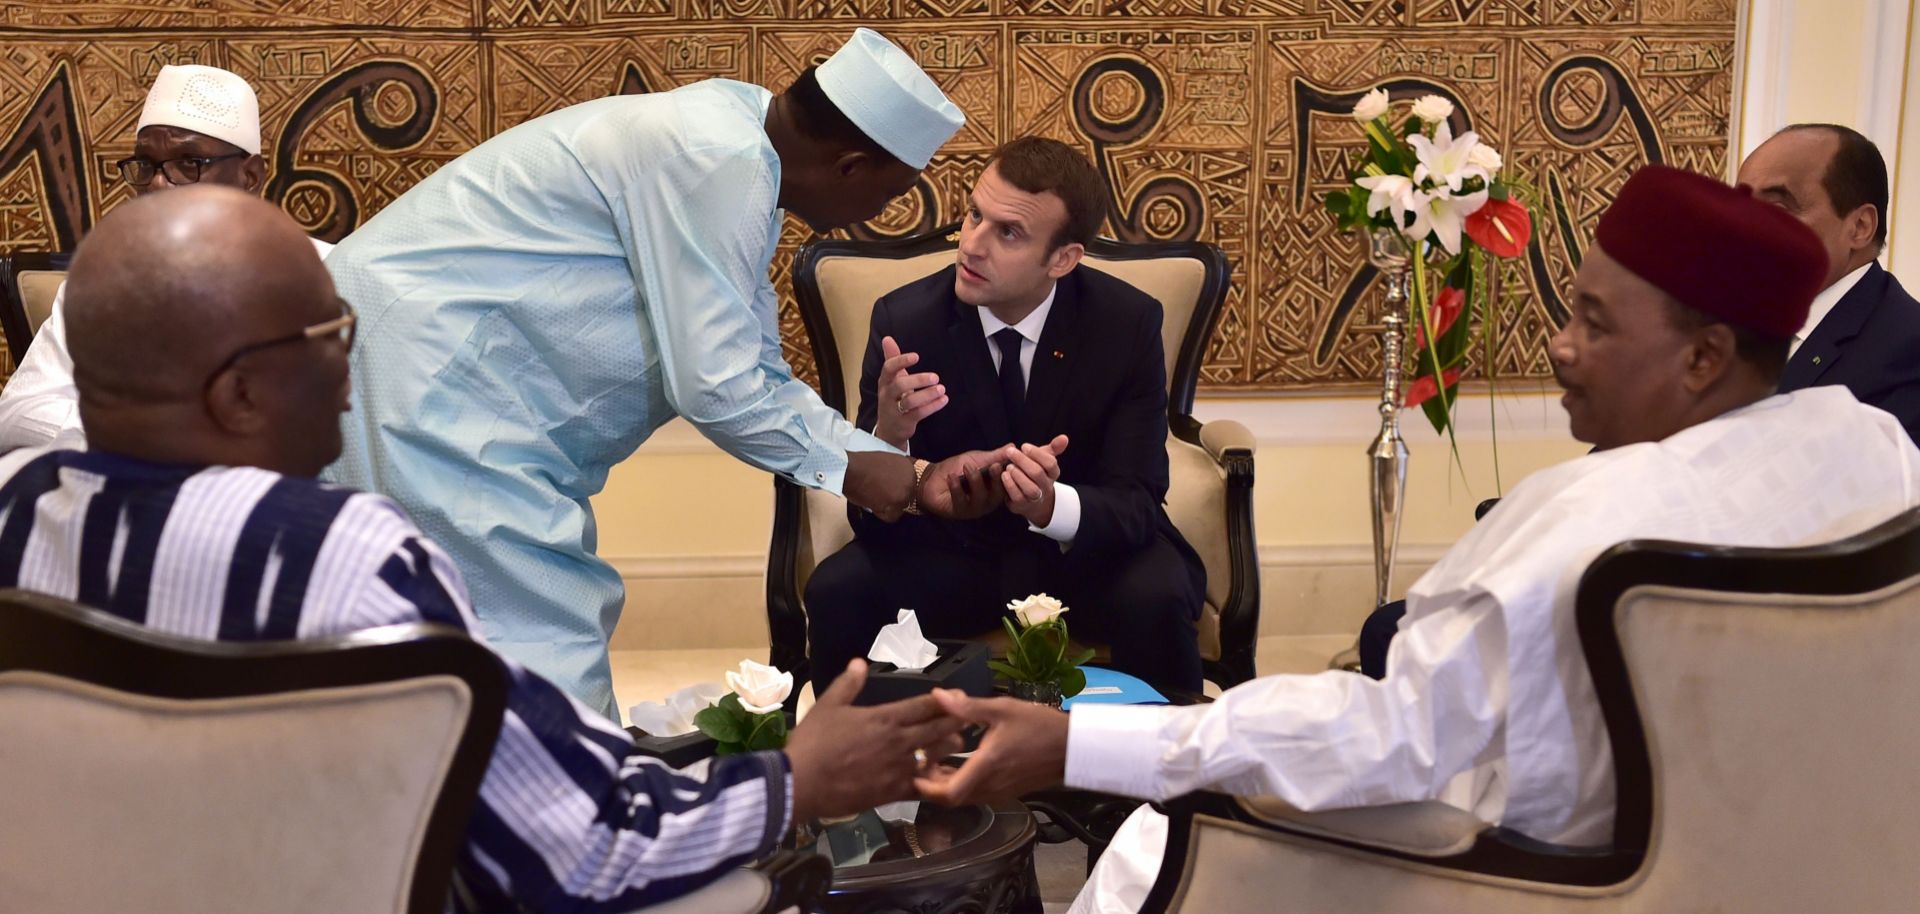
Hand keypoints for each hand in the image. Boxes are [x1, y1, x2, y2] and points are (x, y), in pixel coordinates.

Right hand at [785, 660, 967, 822]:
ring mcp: (899, 769)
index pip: (924, 705)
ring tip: (958, 744)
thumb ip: (848, 684)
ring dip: (949, 749)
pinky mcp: (894, 793)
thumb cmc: (813, 742)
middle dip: (956, 722)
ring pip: (936, 757)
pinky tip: (943, 779)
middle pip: (938, 730)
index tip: (961, 696)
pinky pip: (924, 787)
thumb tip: (859, 662)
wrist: (802, 783)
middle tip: (970, 718)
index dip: (946, 700)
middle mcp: (899, 741)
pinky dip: (935, 781)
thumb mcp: (827, 705)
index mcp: (885, 717)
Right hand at [844, 451, 915, 521]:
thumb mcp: (886, 460)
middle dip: (894, 498)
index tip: (887, 489)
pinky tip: (872, 502)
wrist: (851, 470)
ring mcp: (904, 493)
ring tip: (874, 497)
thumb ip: (896, 471)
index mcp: (909, 467)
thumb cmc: (862, 464)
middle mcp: (911, 480)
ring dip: (887, 506)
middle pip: (907, 497)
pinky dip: (881, 513)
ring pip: (900, 508)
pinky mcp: (896, 505)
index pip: (910, 485)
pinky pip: (892, 517)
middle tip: (879, 494)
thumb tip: (895, 481)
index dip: (897, 489)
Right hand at [873, 336, 945, 449]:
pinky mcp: (905, 422)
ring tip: (942, 389)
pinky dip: (932, 406)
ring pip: (910, 401)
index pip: (889, 369)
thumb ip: (892, 358)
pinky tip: (943, 400)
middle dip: (918, 380)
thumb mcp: (891, 378)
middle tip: (935, 377)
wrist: (889, 428)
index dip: (901, 361)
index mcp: (885, 382)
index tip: (916, 356)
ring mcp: (895, 410)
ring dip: (928, 394)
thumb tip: (887, 338)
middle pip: (900, 386)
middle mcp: (887, 395)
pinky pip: (919, 413)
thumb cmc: (893, 397)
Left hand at [914, 689, 1070, 805]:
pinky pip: (976, 795)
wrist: (1071, 747)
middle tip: (919, 764)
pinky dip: (962, 786)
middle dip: (931, 785)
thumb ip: (967, 707)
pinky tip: (958, 766)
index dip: (926, 789)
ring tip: (934, 763)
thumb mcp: (1002, 709)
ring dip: (946, 786)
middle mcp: (991, 786)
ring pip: (963, 798)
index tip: (913, 775)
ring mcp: (999, 793)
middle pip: (951, 799)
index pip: (949, 793)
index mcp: (987, 766)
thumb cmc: (1040, 726)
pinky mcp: (1006, 794)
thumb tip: (938, 696)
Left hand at [919, 449, 1006, 519]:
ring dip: (974, 481)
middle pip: (997, 495)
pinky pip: (961, 501)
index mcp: (995, 489)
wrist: (932, 477)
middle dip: (996, 480)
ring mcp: (974, 509)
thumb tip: (1014, 447)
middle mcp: (988, 501)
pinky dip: (956, 488)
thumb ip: (995, 455)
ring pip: (980, 499)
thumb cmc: (958, 468)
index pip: (1008, 485)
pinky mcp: (959, 512)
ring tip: (967, 466)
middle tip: (993, 465)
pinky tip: (952, 476)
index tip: (1009, 462)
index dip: (1011, 476)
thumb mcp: (978, 459)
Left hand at [998, 435, 1067, 526]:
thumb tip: (1064, 437)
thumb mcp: (1044, 459)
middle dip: (1023, 461)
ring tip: (1008, 466)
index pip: (1050, 463)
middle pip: (1038, 473)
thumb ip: (1053, 448)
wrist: (1030, 500)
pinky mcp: (1022, 505)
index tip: (1024, 446)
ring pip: (1030, 488)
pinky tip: (1004, 475)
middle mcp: (1046, 486)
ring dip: (1018, 475)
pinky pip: (1018, 497)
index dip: (1037, 454)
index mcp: (1053, 474)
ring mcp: (1035, 497)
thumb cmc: (1035, 474)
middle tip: (1010, 451)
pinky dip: (1010, 485)